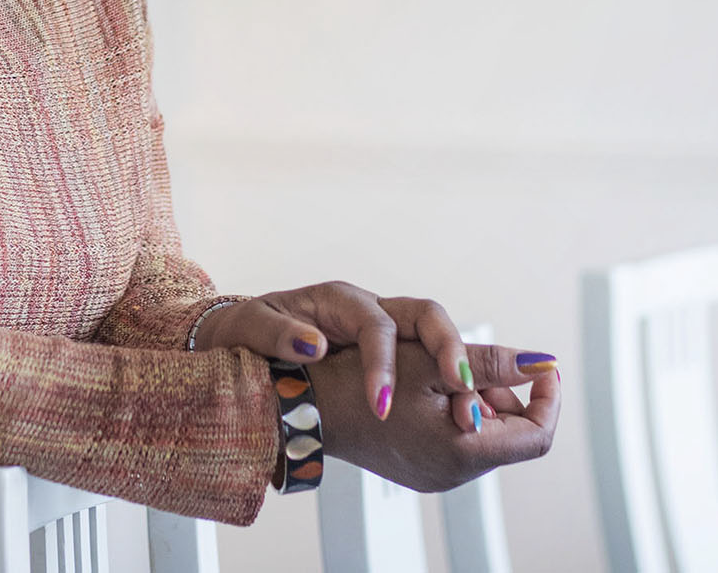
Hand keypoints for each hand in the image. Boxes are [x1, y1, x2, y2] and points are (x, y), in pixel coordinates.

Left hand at [193, 284, 499, 431]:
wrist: (245, 341)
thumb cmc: (245, 331)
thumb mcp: (249, 327)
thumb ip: (276, 332)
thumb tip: (313, 343)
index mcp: (338, 300)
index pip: (375, 324)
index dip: (383, 362)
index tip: (382, 404)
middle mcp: (370, 310)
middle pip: (426, 316)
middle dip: (448, 351)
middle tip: (461, 393)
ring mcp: (386, 331)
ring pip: (437, 337)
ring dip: (459, 371)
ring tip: (472, 414)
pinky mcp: (394, 357)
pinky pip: (431, 364)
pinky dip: (453, 386)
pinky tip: (467, 417)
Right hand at [309, 341, 558, 492]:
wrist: (312, 408)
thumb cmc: (364, 383)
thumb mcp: (434, 363)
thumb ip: (492, 364)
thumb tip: (539, 365)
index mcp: (464, 452)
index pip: (538, 434)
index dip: (548, 397)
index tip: (542, 368)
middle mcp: (455, 473)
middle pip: (513, 434)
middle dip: (508, 394)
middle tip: (482, 362)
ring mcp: (437, 474)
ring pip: (486, 436)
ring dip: (482, 400)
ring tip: (452, 372)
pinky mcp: (422, 468)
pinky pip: (459, 441)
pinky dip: (459, 413)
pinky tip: (435, 390)